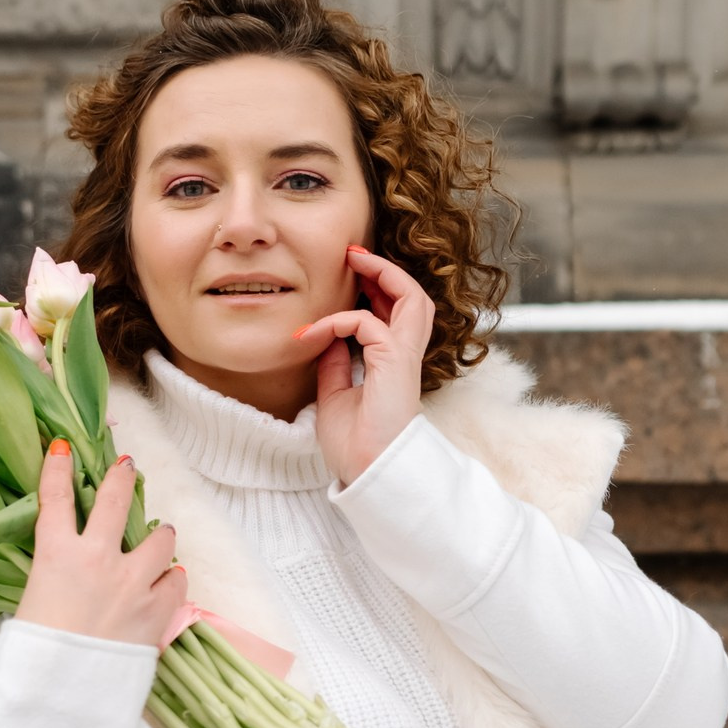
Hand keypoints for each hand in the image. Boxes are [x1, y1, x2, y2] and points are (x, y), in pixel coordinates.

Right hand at [15, 444, 186, 647]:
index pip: (54, 498)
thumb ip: (50, 579)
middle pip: (115, 500)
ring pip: (161, 539)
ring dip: (160, 536)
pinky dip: (172, 579)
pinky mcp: (157, 609)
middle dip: (122, 477)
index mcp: (55, 555)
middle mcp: (96, 559)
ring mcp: (132, 582)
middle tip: (126, 466)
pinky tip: (168, 581)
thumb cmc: (35, 655)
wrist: (63, 694)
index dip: (56, 467)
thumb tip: (62, 574)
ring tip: (160, 537)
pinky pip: (178, 580)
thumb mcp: (30, 604)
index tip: (62, 447)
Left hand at [301, 244, 434, 487]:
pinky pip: (368, 324)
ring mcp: (404, 358)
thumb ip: (336, 363)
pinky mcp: (394, 363)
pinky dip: (339, 321)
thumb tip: (327, 337)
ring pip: (411, 299)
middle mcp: (405, 357)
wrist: (366, 472)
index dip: (376, 290)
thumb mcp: (335, 394)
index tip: (349, 277)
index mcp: (394, 364)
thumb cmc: (355, 443)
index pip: (396, 314)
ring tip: (354, 262)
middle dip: (386, 271)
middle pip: (413, 299)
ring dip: (382, 276)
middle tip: (354, 255)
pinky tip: (313, 333)